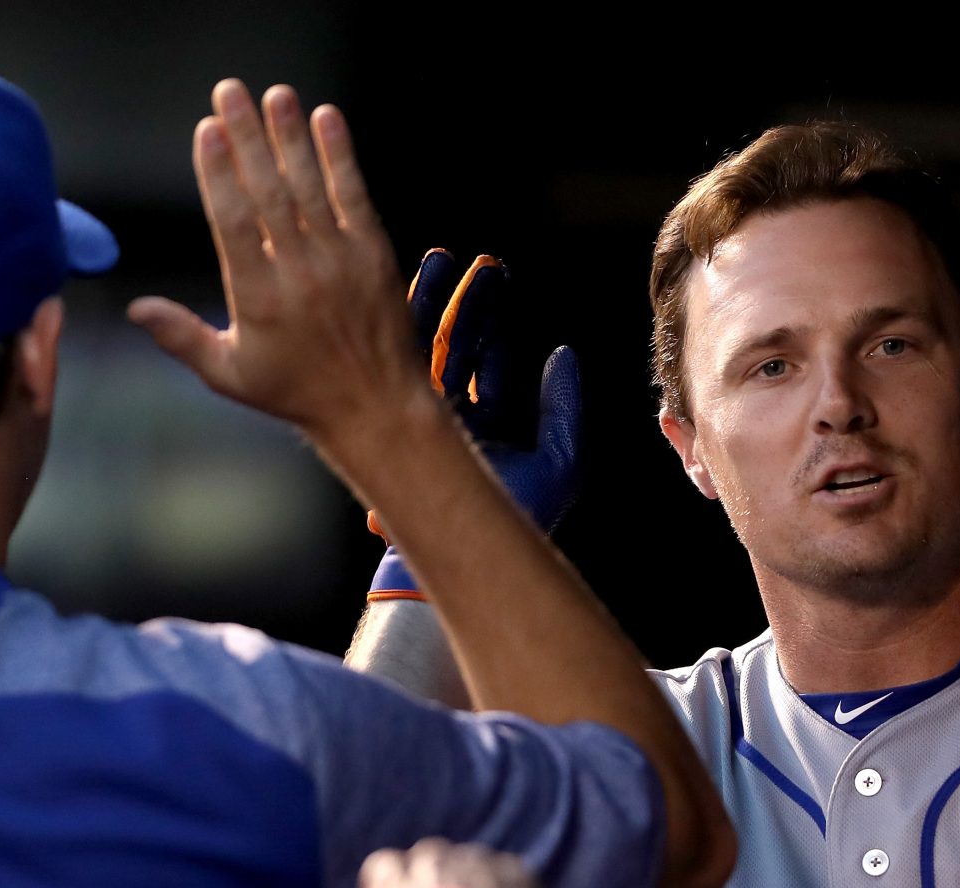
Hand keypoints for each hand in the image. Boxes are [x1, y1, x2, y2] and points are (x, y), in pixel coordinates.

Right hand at [128, 79, 435, 462]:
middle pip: (269, 193)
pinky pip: (355, 197)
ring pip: (311, 188)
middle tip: (230, 91)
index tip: (206, 130)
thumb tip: (134, 308)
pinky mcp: (374, 255)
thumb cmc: (298, 392)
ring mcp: (340, 261)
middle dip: (248, 139)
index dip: (219, 173)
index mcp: (258, 297)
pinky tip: (327, 120)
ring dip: (291, 137)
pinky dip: (341, 157)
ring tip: (275, 95)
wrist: (377, 407)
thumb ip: (182, 337)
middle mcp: (299, 272)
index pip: (233, 223)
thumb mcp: (230, 374)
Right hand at [370, 251, 582, 599]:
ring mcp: (416, 418)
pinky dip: (401, 329)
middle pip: (453, 344)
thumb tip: (565, 354)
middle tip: (476, 260)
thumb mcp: (560, 460)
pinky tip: (404, 291)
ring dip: (431, 303)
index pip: (484, 358)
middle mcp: (446, 416)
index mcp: (483, 423)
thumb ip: (565, 408)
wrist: (472, 556)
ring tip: (440, 259)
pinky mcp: (394, 420)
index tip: (495, 272)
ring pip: (422, 349)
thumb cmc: (519, 519)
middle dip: (464, 301)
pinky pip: (397, 367)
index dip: (490, 314)